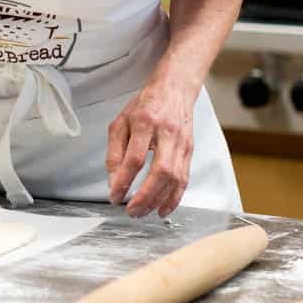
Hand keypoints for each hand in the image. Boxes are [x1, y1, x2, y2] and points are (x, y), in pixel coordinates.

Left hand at [105, 74, 196, 218]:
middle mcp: (167, 133)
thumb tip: (113, 179)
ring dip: (158, 200)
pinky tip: (162, 209)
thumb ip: (115, 150)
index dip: (123, 180)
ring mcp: (181, 143)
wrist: (174, 89)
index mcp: (145, 122)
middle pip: (160, 171)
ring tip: (142, 212)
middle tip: (131, 211)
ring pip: (174, 178)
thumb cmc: (145, 105)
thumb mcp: (121, 122)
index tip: (114, 195)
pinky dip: (174, 198)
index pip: (135, 158)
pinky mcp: (189, 151)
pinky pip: (184, 179)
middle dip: (145, 196)